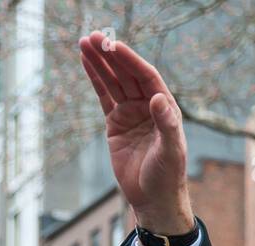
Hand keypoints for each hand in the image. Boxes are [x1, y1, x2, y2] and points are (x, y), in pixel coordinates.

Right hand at [78, 31, 193, 234]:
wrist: (153, 199)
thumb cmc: (168, 177)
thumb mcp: (170, 151)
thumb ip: (166, 124)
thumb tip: (158, 98)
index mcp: (167, 110)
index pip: (147, 78)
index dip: (130, 60)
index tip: (114, 45)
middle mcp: (150, 108)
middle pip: (129, 75)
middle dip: (112, 56)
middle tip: (93, 36)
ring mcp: (132, 114)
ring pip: (115, 82)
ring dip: (100, 63)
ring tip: (84, 42)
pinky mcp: (116, 124)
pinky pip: (105, 96)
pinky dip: (96, 79)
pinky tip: (86, 62)